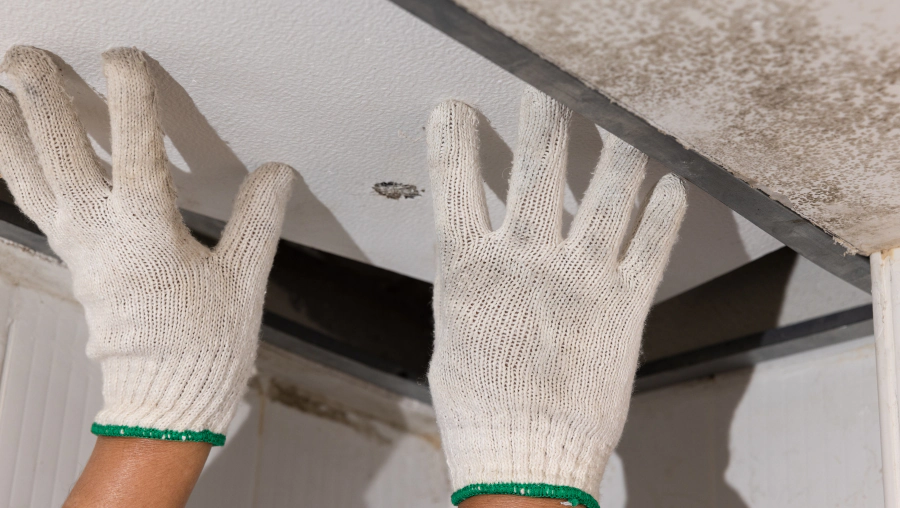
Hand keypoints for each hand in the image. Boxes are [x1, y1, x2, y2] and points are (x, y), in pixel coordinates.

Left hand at [0, 46, 293, 444]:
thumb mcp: (242, 283)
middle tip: (28, 58)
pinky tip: (12, 145)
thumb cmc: (200, 347)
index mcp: (148, 240)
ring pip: (31, 180)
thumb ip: (256, 222)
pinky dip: (15, 167)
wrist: (163, 397)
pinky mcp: (71, 258)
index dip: (131, 103)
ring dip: (10, 131)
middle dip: (43, 102)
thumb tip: (276, 174)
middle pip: (61, 158)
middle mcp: (101, 239)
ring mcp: (77, 248)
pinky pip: (32, 203)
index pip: (137, 157)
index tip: (125, 60)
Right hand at [427, 88, 685, 507]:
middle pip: (541, 161)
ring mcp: (582, 276)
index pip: (454, 178)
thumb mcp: (455, 333)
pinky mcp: (625, 303)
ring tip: (619, 126)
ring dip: (618, 145)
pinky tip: (671, 183)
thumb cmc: (482, 405)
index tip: (457, 111)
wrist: (525, 460)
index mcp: (473, 266)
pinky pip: (653, 240)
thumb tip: (475, 251)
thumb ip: (470, 281)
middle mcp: (529, 258)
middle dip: (544, 113)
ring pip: (611, 186)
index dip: (454, 135)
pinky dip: (667, 206)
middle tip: (548, 90)